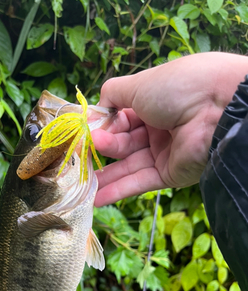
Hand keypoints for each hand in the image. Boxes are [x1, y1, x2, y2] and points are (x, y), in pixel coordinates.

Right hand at [92, 52, 247, 206]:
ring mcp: (164, 153)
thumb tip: (95, 110)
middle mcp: (159, 128)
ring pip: (128, 165)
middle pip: (123, 142)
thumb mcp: (139, 84)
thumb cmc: (177, 87)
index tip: (88, 130)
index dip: (105, 124)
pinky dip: (118, 190)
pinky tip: (96, 198)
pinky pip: (140, 182)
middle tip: (88, 148)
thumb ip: (112, 95)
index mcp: (155, 102)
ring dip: (105, 174)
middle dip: (104, 146)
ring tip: (82, 180)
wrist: (217, 108)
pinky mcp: (169, 175)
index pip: (122, 117)